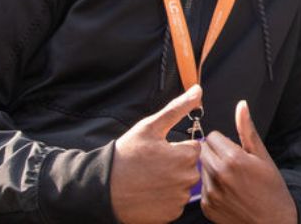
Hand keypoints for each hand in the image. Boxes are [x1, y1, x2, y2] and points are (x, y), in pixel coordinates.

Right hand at [110, 85, 203, 223]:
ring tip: (149, 179)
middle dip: (176, 165)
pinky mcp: (171, 214)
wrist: (103, 188)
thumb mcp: (149, 127)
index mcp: (185, 157)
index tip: (159, 152)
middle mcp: (187, 180)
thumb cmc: (126, 155)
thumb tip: (197, 90)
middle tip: (152, 166)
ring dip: (172, 182)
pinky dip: (166, 199)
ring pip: (183, 185)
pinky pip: (175, 202)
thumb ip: (177, 109)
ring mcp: (179, 199)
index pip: (194, 149)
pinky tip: (150, 193)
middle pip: (191, 167)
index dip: (176, 148)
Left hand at [199, 100, 296, 223]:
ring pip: (201, 169)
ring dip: (212, 170)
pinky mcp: (207, 206)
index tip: (234, 149)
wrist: (272, 222)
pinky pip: (202, 187)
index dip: (224, 141)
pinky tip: (228, 192)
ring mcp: (211, 192)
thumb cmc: (271, 189)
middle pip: (203, 151)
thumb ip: (247, 130)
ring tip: (232, 179)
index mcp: (233, 159)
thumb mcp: (263, 156)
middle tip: (232, 163)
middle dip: (215, 153)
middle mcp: (219, 175)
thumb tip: (241, 106)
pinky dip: (212, 187)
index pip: (212, 136)